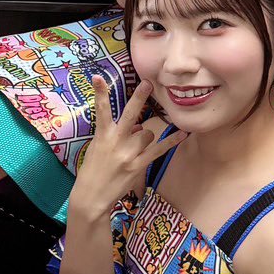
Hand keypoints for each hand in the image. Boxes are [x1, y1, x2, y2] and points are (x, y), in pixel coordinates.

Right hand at [71, 77, 184, 216]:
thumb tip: (139, 128)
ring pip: (147, 134)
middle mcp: (116, 142)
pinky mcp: (138, 165)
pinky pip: (159, 149)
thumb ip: (117, 136)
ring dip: (145, 137)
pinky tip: (183, 133)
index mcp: (102, 136)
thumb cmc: (92, 170)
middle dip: (139, 98)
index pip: (101, 110)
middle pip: (131, 115)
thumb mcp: (98, 149)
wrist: (91, 196)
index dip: (99, 93)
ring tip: (133, 149)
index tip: (98, 77)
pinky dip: (171, 141)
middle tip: (148, 83)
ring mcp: (128, 154)